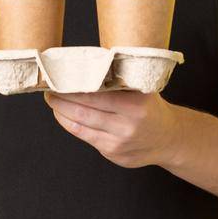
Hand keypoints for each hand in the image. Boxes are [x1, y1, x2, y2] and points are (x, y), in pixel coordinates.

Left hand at [43, 89, 183, 168]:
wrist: (168, 139)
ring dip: (61, 112)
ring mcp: (120, 140)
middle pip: (84, 110)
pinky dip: (70, 124)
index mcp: (137, 102)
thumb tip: (86, 65)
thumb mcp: (143, 89)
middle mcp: (128, 123)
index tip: (60, 78)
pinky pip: (85, 136)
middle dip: (62, 99)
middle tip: (49, 88)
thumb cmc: (150, 108)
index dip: (74, 86)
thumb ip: (120, 81)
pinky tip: (63, 116)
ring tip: (52, 100)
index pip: (96, 93)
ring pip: (81, 125)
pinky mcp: (113, 153)